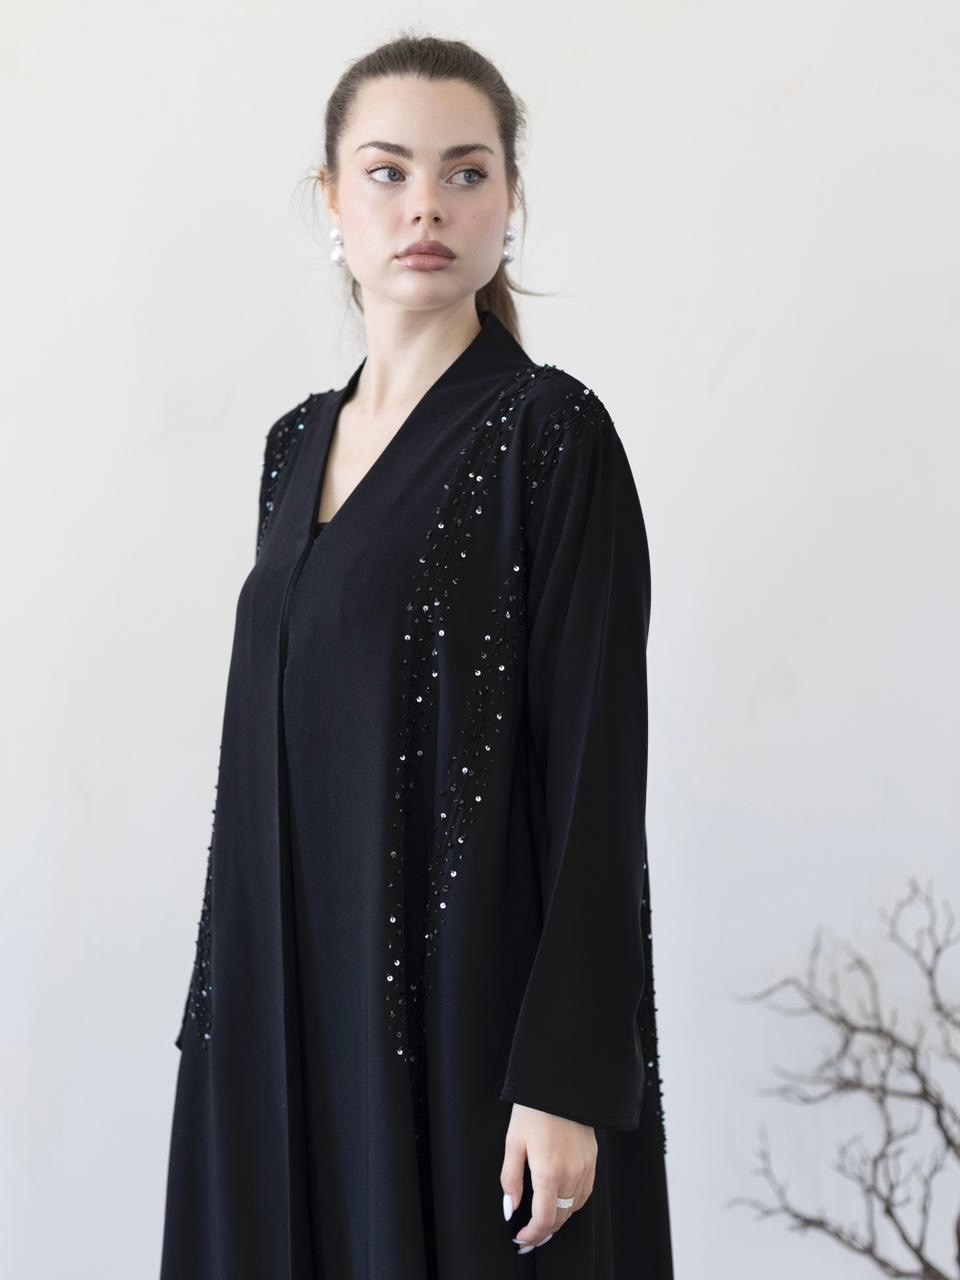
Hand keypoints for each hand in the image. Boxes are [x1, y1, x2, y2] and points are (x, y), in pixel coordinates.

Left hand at [500, 1103, 596, 1253]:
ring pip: (574, 1207)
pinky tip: (561, 1201)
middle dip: (544, 1231)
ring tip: (543, 1222)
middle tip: (528, 1236)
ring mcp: (585, 1167)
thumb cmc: (533, 1110)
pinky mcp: (592, 1159)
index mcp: (549, 1172)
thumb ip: (510, 1179)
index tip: (521, 1238)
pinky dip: (573, 1203)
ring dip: (558, 1218)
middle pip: (560, 1217)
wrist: (562, 1084)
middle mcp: (571, 1174)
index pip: (544, 1218)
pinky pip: (585, 1192)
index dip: (532, 1235)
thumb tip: (510, 1209)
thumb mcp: (513, 1142)